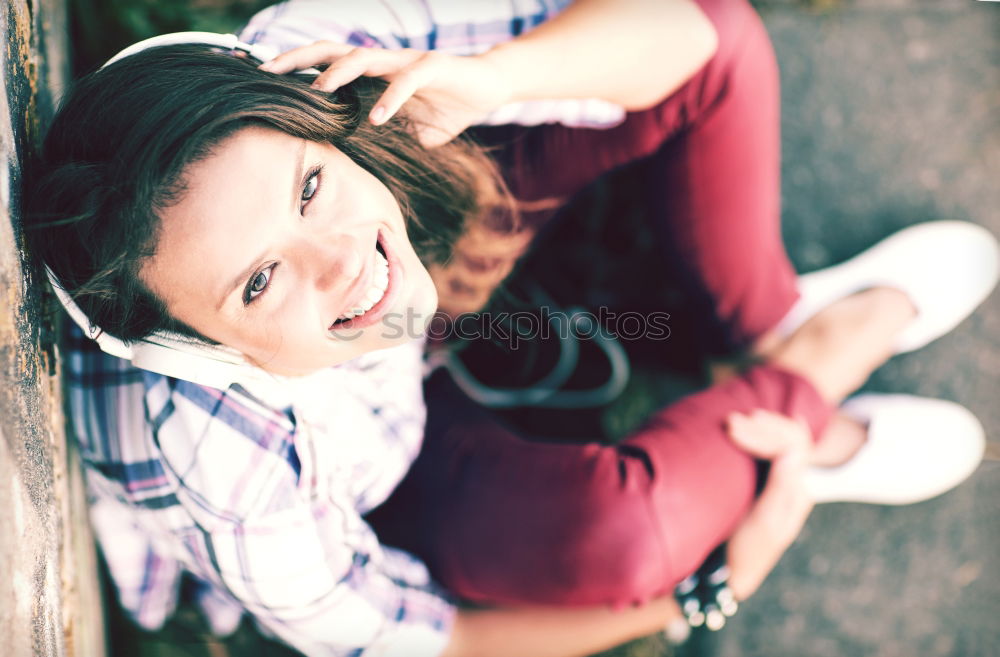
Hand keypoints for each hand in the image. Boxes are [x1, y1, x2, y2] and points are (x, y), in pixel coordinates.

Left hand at [259, 41, 513, 146]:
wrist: (488, 88)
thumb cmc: (445, 109)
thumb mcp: (408, 132)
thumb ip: (383, 142)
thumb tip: (358, 170)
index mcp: (372, 74)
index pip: (324, 64)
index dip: (295, 69)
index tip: (262, 82)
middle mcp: (383, 61)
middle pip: (331, 50)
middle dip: (299, 58)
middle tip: (269, 73)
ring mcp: (406, 61)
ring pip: (363, 56)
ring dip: (339, 74)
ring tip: (321, 94)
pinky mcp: (434, 66)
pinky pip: (407, 79)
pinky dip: (391, 99)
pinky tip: (378, 119)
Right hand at [724, 409, 813, 599]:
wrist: (730, 573)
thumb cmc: (745, 550)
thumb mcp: (763, 522)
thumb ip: (780, 487)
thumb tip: (792, 450)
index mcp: (798, 493)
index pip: (791, 447)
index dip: (765, 432)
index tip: (732, 428)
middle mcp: (794, 485)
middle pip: (788, 441)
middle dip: (761, 427)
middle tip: (730, 421)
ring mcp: (780, 485)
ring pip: (779, 444)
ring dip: (758, 430)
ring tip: (731, 422)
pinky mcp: (764, 487)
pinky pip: (768, 452)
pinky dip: (756, 438)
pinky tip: (750, 427)